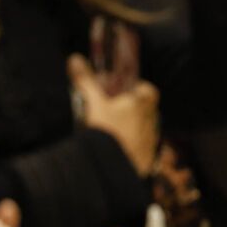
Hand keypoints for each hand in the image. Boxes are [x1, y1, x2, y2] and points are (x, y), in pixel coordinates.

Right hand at [68, 54, 159, 176]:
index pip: (147, 90)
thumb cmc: (104, 131)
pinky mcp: (147, 157)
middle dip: (132, 109)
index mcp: (142, 104)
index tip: (122, 91)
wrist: (110, 168)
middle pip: (146, 109)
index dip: (136, 89)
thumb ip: (85, 81)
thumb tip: (75, 59)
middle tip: (114, 111)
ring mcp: (150, 140)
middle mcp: (151, 120)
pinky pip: (142, 147)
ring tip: (113, 131)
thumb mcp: (93, 104)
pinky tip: (117, 148)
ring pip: (145, 128)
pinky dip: (132, 145)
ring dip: (133, 127)